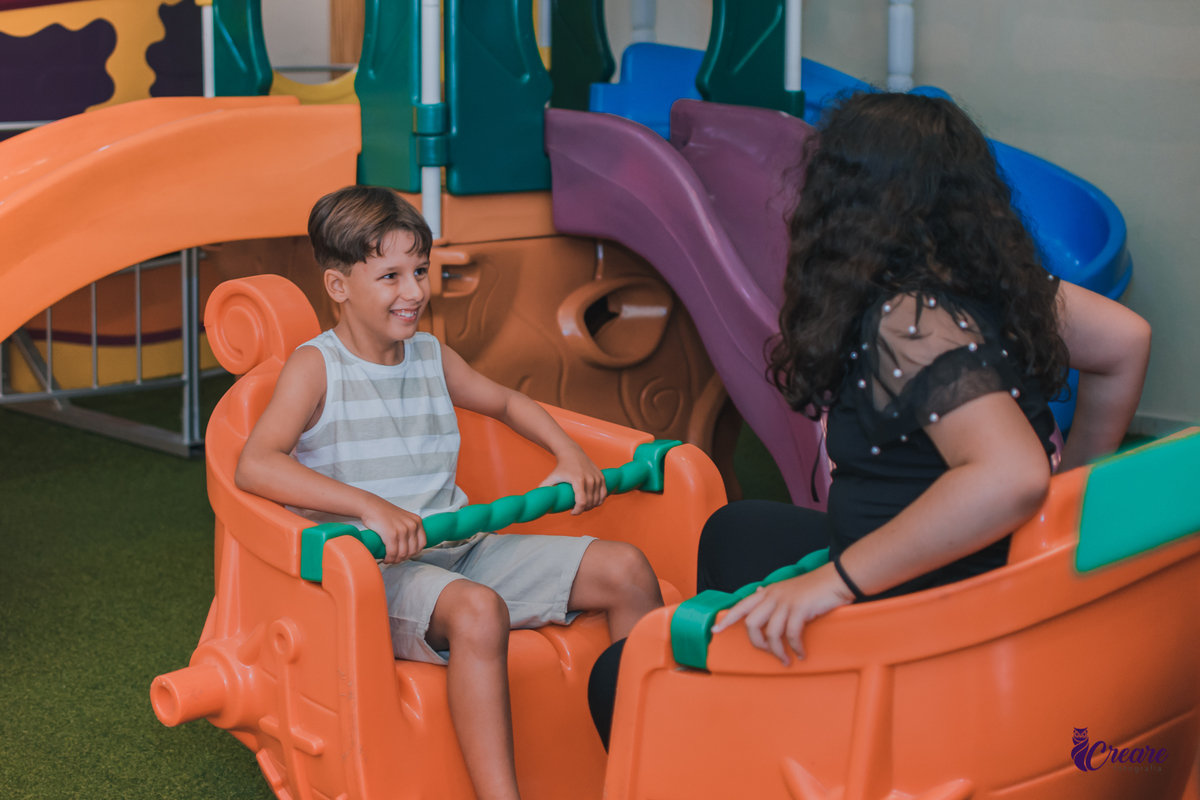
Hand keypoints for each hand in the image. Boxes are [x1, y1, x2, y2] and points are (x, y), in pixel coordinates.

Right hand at [360, 496, 426, 563]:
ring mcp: (402, 530)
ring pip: (403, 553)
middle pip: (413, 550)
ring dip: (396, 560)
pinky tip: (386, 559)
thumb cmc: (384, 514)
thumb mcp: (403, 519)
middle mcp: (412, 525)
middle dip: (404, 558)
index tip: (406, 555)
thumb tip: (410, 547)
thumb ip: (410, 529)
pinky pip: (393, 553)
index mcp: (417, 521)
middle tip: (396, 559)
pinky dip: (389, 558)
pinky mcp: (391, 534)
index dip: (414, 552)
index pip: (422, 543)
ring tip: (390, 559)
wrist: (370, 506)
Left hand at [538, 446, 606, 514]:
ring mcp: (597, 478)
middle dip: (583, 509)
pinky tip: (593, 502)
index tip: (572, 512)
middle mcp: (590, 479)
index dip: (577, 511)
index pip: (581, 502)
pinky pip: (604, 494)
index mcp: (578, 480)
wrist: (572, 453)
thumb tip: (537, 499)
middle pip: (590, 503)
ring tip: (583, 506)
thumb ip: (544, 487)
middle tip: (576, 509)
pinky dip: (599, 500)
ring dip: (591, 506)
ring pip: (598, 500)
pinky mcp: (601, 477)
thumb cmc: (561, 466)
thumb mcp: (552, 476)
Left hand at [711, 564, 854, 663]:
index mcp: (768, 592)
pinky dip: (795, 648)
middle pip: (751, 623)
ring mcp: (785, 602)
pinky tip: (801, 653)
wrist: (837, 579)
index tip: (715, 631)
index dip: (727, 620)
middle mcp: (773, 596)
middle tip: (769, 654)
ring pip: (770, 632)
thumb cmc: (814, 587)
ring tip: (786, 660)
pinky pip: (791, 634)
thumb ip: (772, 594)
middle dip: (757, 643)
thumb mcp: (788, 588)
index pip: (741, 606)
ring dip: (777, 651)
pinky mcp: (800, 609)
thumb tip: (757, 591)